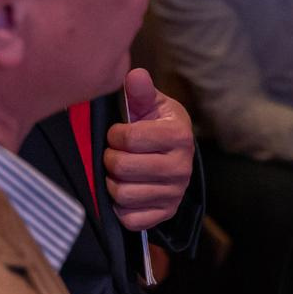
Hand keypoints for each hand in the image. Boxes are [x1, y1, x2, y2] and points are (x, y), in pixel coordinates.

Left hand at [102, 68, 195, 230]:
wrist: (174, 155)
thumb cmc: (156, 126)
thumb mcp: (150, 105)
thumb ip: (140, 92)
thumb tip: (135, 75)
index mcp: (179, 135)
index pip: (128, 138)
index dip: (115, 135)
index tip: (118, 133)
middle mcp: (182, 167)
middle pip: (122, 168)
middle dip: (110, 159)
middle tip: (114, 154)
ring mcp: (175, 193)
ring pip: (122, 195)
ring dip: (112, 183)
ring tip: (119, 172)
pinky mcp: (165, 214)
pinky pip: (130, 218)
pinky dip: (120, 207)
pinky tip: (127, 191)